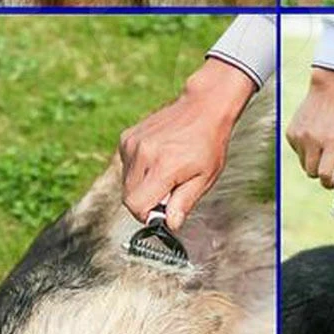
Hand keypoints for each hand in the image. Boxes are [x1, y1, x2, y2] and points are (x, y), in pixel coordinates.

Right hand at [118, 59, 255, 229]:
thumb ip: (184, 203)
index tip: (162, 210)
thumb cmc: (208, 143)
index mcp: (163, 166)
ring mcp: (132, 143)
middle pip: (128, 197)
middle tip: (169, 189)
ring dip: (142, 184)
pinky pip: (126, 165)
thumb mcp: (205, 177)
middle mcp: (143, 153)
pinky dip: (138, 169)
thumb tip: (170, 225)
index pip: (136, 205)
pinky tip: (158, 157)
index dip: (148, 214)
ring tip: (166, 169)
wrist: (202, 108)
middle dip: (146, 200)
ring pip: (126, 182)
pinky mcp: (127, 137)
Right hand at [286, 68, 333, 187]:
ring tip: (322, 143)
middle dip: (320, 172)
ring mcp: (299, 136)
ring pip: (303, 163)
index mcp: (331, 142)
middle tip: (329, 163)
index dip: (329, 182)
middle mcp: (313, 140)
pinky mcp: (291, 133)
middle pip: (312, 172)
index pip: (325, 175)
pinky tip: (313, 134)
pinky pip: (297, 151)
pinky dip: (305, 149)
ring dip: (312, 160)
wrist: (328, 90)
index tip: (333, 180)